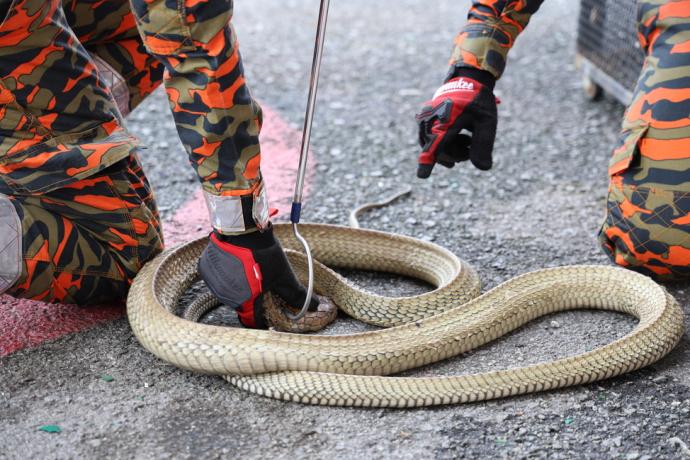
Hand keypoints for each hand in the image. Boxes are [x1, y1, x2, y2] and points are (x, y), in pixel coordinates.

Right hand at [198, 226, 318, 328]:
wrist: (243, 227)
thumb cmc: (264, 253)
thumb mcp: (283, 275)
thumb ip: (296, 294)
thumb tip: (316, 306)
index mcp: (243, 301)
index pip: (252, 321)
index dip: (263, 318)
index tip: (271, 309)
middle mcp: (224, 296)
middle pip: (241, 305)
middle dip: (253, 298)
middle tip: (263, 283)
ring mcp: (213, 282)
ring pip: (229, 291)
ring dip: (240, 285)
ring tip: (251, 269)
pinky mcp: (206, 268)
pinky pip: (218, 278)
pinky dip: (228, 273)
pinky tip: (238, 262)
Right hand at [416, 68, 497, 177]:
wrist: (466, 81)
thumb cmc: (478, 102)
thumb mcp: (487, 122)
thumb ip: (484, 145)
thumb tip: (484, 169)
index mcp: (446, 120)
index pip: (436, 145)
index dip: (428, 162)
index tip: (422, 176)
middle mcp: (430, 120)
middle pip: (438, 151)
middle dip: (456, 155)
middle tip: (471, 148)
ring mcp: (424, 120)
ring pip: (433, 147)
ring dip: (450, 149)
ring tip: (467, 141)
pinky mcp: (423, 121)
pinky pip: (430, 140)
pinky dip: (444, 143)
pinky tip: (458, 138)